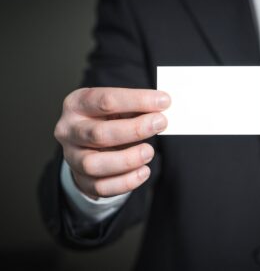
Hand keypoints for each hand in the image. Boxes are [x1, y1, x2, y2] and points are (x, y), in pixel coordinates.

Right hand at [54, 87, 169, 198]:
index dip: (137, 100)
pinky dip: (126, 181)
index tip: (164, 101)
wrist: (90, 144)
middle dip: (135, 129)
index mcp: (77, 104)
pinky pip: (101, 187)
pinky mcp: (82, 180)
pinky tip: (144, 171)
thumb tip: (163, 106)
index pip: (106, 100)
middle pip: (99, 134)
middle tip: (161, 123)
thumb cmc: (109, 119)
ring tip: (149, 151)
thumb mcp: (119, 106)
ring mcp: (72, 157)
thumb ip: (137, 107)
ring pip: (94, 165)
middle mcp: (69, 130)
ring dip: (128, 159)